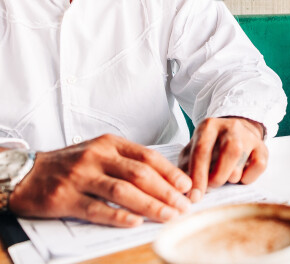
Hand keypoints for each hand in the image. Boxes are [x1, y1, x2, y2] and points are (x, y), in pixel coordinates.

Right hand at [8, 135, 191, 226]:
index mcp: (109, 144)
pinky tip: (135, 222)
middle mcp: (96, 157)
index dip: (170, 172)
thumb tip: (164, 178)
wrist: (25, 174)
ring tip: (168, 215)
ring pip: (122, 191)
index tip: (187, 186)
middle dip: (166, 191)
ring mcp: (80, 177)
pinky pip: (96, 209)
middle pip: (140, 174)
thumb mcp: (99, 152)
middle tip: (183, 205)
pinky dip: (118, 216)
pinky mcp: (64, 198)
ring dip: (149, 205)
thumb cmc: (69, 165)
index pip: (148, 157)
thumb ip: (127, 161)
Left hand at [179, 117, 266, 202]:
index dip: (198, 175)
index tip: (195, 196)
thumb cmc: (209, 146)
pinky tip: (241, 176)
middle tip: (212, 186)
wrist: (234, 131)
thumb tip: (184, 190)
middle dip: (218, 176)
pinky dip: (248, 177)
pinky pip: (259, 165)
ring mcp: (249, 136)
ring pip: (243, 160)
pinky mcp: (262, 147)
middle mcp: (231, 127)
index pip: (203, 150)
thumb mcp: (192, 151)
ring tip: (226, 178)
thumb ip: (186, 167)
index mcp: (209, 126)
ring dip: (232, 176)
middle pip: (229, 152)